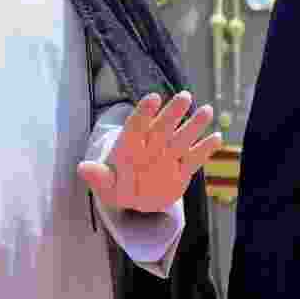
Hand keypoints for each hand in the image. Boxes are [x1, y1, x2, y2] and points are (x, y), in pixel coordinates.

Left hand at [77, 91, 222, 212]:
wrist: (137, 201)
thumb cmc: (118, 188)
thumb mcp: (105, 185)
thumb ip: (98, 176)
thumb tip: (82, 167)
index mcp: (130, 146)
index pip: (136, 125)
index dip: (144, 112)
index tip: (153, 98)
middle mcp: (151, 145)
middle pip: (163, 126)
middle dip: (173, 112)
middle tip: (184, 96)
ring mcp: (169, 156)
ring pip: (182, 138)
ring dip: (194, 125)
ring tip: (206, 110)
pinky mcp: (182, 169)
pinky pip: (195, 158)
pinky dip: (205, 149)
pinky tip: (217, 137)